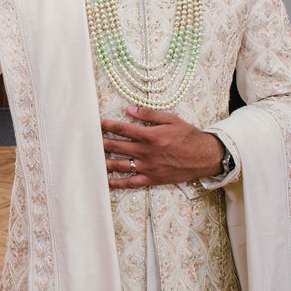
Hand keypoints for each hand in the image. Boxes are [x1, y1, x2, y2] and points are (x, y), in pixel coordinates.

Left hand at [100, 105, 224, 188]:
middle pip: (116, 146)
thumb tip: (129, 108)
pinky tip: (105, 181)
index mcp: (150, 135)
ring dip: (103, 161)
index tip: (94, 123)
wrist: (204, 157)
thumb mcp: (171, 119)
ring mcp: (148, 167)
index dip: (106, 125)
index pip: (121, 129)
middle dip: (100, 142)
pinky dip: (117, 183)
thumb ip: (149, 114)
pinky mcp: (152, 179)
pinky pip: (130, 182)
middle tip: (86, 140)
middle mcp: (146, 151)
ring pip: (119, 164)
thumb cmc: (188, 136)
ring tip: (89, 159)